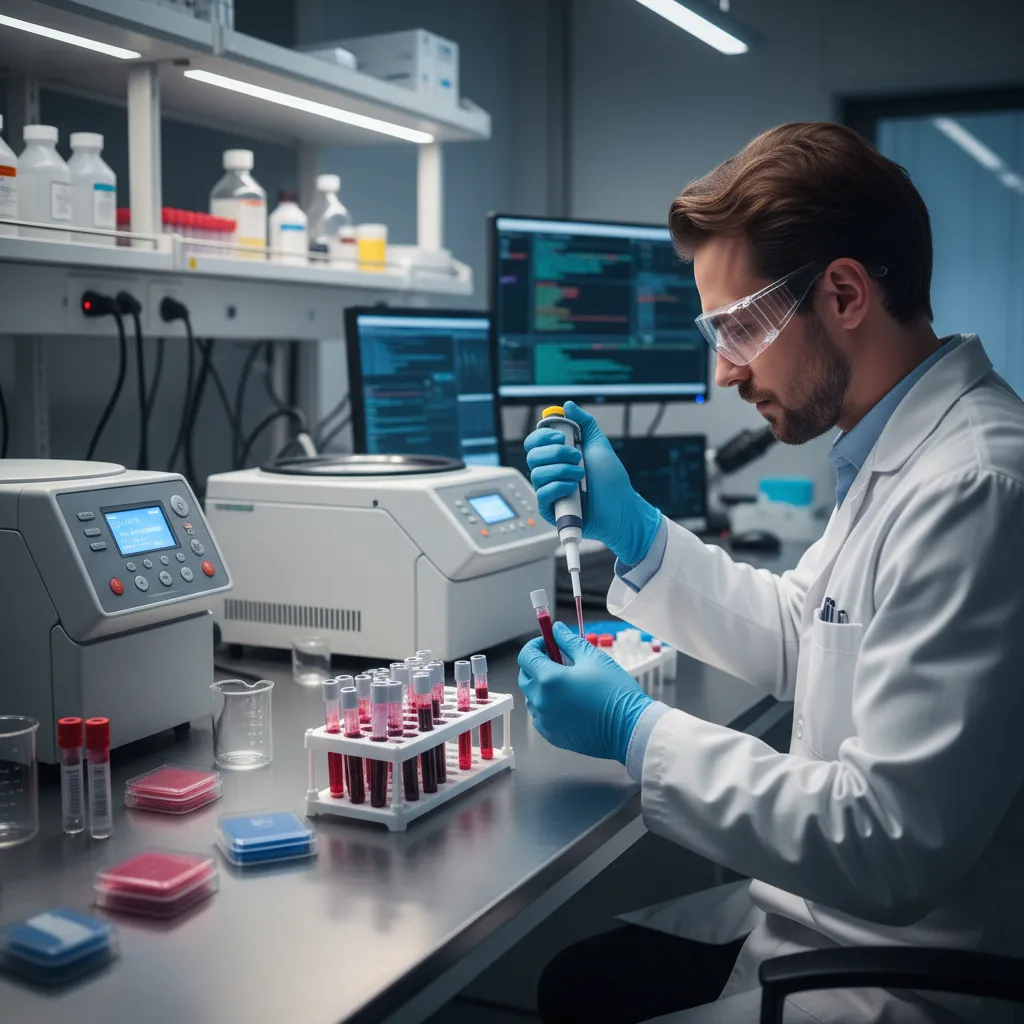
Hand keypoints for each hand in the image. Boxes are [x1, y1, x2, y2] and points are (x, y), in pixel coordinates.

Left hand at [517, 622, 653, 762]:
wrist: (629, 728)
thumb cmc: (614, 692)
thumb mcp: (593, 658)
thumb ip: (569, 641)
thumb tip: (556, 629)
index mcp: (548, 679)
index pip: (526, 655)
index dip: (536, 645)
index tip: (550, 643)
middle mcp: (541, 701)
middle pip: (525, 676)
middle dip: (536, 664)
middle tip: (558, 659)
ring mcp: (544, 721)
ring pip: (531, 697)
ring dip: (541, 685)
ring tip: (566, 682)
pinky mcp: (552, 735)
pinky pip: (540, 715)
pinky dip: (547, 705)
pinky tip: (567, 701)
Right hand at [524, 401, 661, 564]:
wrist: (621, 506)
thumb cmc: (610, 478)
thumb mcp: (598, 444)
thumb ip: (583, 423)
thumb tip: (567, 405)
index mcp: (555, 456)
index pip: (534, 442)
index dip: (543, 436)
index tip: (562, 437)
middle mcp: (548, 472)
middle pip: (532, 455)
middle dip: (556, 453)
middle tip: (577, 457)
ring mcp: (548, 491)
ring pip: (537, 474)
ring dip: (562, 471)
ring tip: (581, 475)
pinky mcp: (549, 510)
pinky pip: (542, 494)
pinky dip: (559, 487)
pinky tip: (575, 489)